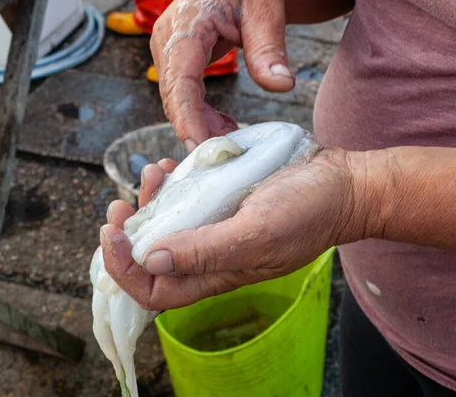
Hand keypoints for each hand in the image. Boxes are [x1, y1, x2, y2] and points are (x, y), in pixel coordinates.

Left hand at [100, 148, 364, 310]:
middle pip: (152, 258)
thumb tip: (151, 262)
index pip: (154, 291)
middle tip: (118, 205)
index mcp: (217, 273)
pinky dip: (172, 184)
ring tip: (153, 171)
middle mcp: (211, 256)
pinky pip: (187, 200)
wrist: (342, 185)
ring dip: (149, 201)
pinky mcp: (226, 203)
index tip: (112, 233)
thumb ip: (205, 251)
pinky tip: (174, 165)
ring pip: (167, 225)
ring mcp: (217, 228)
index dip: (124, 270)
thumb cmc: (308, 211)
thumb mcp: (256, 232)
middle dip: (127, 234)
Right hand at [150, 0, 294, 150]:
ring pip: (178, 101)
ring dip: (202, 126)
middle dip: (198, 131)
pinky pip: (185, 95)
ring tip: (233, 142)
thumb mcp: (263, 8)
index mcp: (187, 26)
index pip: (180, 82)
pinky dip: (203, 115)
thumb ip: (268, 46)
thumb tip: (281, 85)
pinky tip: (226, 126)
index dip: (188, 120)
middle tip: (229, 157)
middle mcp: (169, 41)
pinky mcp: (179, 59)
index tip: (202, 149)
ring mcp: (170, 51)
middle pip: (176, 98)